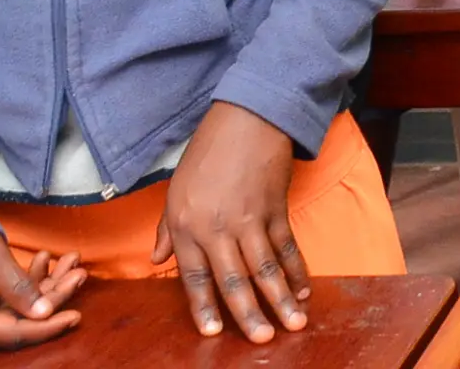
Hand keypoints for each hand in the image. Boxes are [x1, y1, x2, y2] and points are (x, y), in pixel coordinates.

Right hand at [0, 233, 85, 347]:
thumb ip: (17, 287)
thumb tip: (45, 313)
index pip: (10, 334)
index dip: (45, 327)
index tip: (76, 316)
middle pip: (17, 321)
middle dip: (53, 297)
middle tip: (80, 272)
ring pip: (17, 309)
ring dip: (46, 286)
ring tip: (72, 261)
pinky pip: (8, 300)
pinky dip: (30, 282)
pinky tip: (47, 259)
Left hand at [153, 102, 309, 341]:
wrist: (246, 118)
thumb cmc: (207, 153)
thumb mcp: (176, 190)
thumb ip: (167, 229)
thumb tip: (156, 260)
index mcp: (187, 226)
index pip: (195, 277)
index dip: (204, 308)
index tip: (214, 334)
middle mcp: (217, 228)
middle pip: (234, 280)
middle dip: (249, 314)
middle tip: (262, 341)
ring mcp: (249, 219)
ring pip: (265, 268)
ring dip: (280, 299)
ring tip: (293, 323)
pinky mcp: (275, 208)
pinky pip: (288, 246)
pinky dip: (298, 268)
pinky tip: (304, 289)